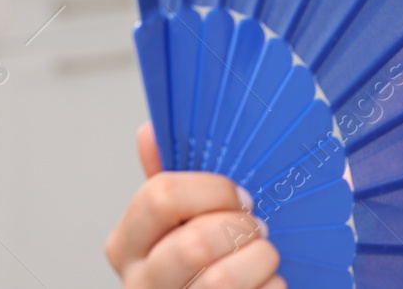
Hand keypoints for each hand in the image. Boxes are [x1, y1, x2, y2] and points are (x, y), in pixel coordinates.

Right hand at [104, 121, 283, 288]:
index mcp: (130, 241)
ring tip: (264, 257)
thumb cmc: (208, 256)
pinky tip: (266, 284)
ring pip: (221, 281)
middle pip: (194, 243)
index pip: (161, 196)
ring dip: (260, 261)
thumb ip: (169, 177)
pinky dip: (272, 287)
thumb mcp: (182, 215)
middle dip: (240, 229)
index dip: (213, 189)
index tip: (239, 195)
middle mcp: (140, 281)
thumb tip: (150, 130)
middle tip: (255, 228)